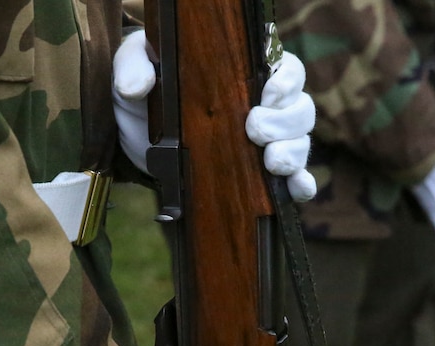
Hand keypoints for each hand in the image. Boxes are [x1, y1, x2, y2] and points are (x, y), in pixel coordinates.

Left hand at [112, 31, 317, 201]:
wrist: (135, 134)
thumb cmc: (145, 90)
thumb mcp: (132, 67)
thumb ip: (134, 67)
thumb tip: (136, 88)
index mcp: (246, 72)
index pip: (287, 69)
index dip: (285, 83)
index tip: (265, 96)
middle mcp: (267, 105)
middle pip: (300, 109)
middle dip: (284, 123)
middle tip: (254, 130)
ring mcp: (268, 141)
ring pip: (301, 142)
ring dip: (292, 153)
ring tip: (271, 162)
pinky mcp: (261, 174)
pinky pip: (296, 178)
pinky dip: (300, 184)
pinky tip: (295, 190)